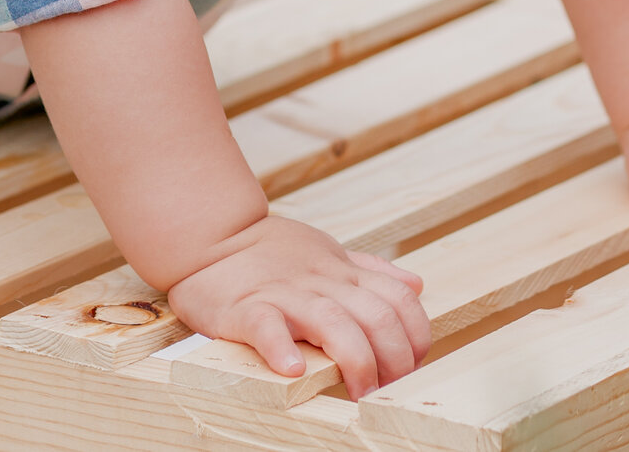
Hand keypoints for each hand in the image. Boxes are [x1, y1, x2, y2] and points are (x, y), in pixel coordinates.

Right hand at [162, 214, 431, 396]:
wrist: (211, 236)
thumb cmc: (271, 253)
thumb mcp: (329, 252)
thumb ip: (371, 271)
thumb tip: (415, 286)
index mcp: (344, 272)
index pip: (400, 301)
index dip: (416, 338)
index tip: (412, 368)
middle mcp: (322, 282)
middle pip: (376, 317)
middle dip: (393, 360)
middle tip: (387, 391)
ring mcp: (284, 294)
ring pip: (333, 323)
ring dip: (355, 361)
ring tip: (358, 392)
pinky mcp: (245, 308)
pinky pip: (267, 326)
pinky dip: (281, 348)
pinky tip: (292, 370)